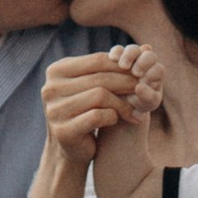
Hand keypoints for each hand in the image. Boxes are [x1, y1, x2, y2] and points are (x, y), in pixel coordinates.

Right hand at [42, 46, 163, 167]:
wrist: (69, 149)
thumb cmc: (85, 111)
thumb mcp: (92, 86)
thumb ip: (110, 68)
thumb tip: (146, 48)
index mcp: (56, 71)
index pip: (97, 60)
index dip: (123, 66)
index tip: (140, 73)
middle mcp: (51, 88)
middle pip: (100, 78)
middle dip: (127, 84)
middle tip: (145, 89)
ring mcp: (55, 110)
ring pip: (100, 96)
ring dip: (123, 103)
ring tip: (136, 109)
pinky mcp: (64, 130)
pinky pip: (98, 116)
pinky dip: (113, 117)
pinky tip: (119, 120)